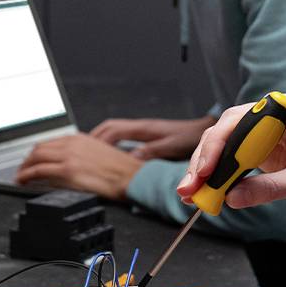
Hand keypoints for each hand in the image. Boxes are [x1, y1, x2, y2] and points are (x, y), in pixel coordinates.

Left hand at [14, 132, 143, 198]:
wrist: (131, 176)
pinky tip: (23, 181)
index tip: (33, 160)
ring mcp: (69, 157)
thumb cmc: (122, 170)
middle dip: (27, 160)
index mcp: (79, 139)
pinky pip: (39, 171)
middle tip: (22, 169)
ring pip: (36, 158)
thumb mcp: (99, 153)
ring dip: (24, 168)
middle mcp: (72, 144)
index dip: (37, 153)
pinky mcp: (68, 171)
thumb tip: (69, 163)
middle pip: (39, 148)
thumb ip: (82, 154)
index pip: (50, 142)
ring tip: (20, 177)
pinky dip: (27, 176)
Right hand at [90, 115, 217, 159]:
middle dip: (94, 137)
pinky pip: (124, 136)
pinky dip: (114, 142)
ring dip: (103, 139)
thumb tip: (130, 160)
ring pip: (115, 130)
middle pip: (109, 127)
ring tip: (92, 151)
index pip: (112, 130)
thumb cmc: (190, 137)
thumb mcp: (171, 146)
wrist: (203, 130)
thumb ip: (150, 152)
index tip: (86, 149)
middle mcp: (141, 126)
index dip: (98, 140)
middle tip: (81, 149)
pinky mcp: (148, 134)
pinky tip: (113, 153)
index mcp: (143, 128)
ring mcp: (144, 129)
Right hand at [177, 94, 285, 209]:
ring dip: (202, 170)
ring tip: (189, 195)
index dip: (217, 145)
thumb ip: (269, 189)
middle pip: (222, 132)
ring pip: (219, 146)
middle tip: (189, 188)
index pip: (238, 122)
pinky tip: (201, 193)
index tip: (204, 171)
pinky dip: (214, 177)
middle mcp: (265, 115)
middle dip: (203, 161)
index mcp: (281, 111)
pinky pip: (227, 160)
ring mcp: (257, 131)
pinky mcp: (253, 148)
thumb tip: (231, 199)